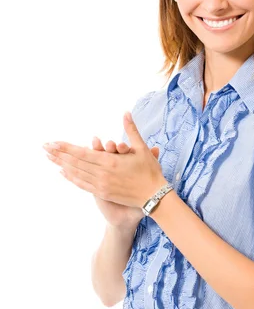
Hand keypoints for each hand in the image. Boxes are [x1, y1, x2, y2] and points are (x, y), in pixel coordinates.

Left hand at [43, 112, 163, 224]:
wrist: (154, 195)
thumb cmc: (150, 171)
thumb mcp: (141, 148)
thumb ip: (131, 130)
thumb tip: (126, 112)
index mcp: (110, 161)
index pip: (82, 152)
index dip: (65, 147)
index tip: (53, 143)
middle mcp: (102, 173)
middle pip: (75, 162)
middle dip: (58, 154)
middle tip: (44, 148)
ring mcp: (101, 185)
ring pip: (77, 173)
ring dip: (62, 165)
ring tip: (50, 158)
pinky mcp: (103, 193)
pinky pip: (83, 184)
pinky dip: (72, 177)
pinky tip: (63, 172)